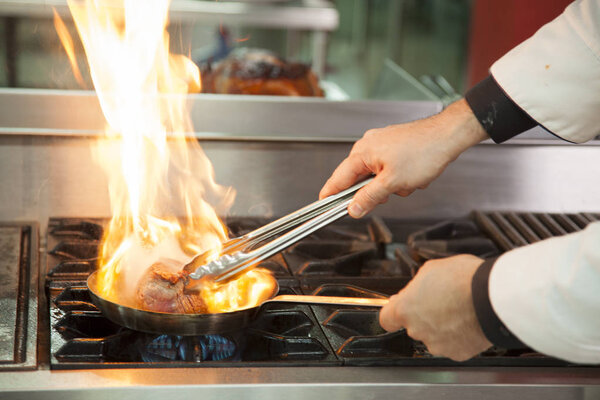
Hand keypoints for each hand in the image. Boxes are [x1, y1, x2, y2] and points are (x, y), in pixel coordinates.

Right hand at [319, 99, 487, 217]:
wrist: (448, 135)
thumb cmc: (423, 152)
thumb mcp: (392, 183)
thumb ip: (369, 197)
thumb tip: (352, 209)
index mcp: (362, 152)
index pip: (338, 178)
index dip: (330, 195)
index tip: (322, 205)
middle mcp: (368, 146)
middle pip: (360, 180)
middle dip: (377, 191)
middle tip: (391, 193)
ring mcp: (382, 145)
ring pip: (379, 177)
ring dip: (394, 186)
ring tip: (409, 181)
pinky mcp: (395, 147)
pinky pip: (390, 170)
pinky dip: (401, 178)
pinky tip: (415, 176)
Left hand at [379, 254, 491, 360]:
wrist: (494, 297)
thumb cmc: (465, 279)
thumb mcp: (432, 268)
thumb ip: (417, 284)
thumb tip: (416, 289)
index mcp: (406, 309)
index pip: (386, 319)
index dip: (394, 312)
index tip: (399, 308)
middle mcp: (418, 330)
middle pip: (413, 325)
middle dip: (424, 314)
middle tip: (441, 300)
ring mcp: (437, 344)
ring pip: (433, 335)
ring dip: (441, 325)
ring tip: (458, 308)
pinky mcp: (457, 353)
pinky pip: (453, 343)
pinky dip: (458, 335)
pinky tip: (467, 320)